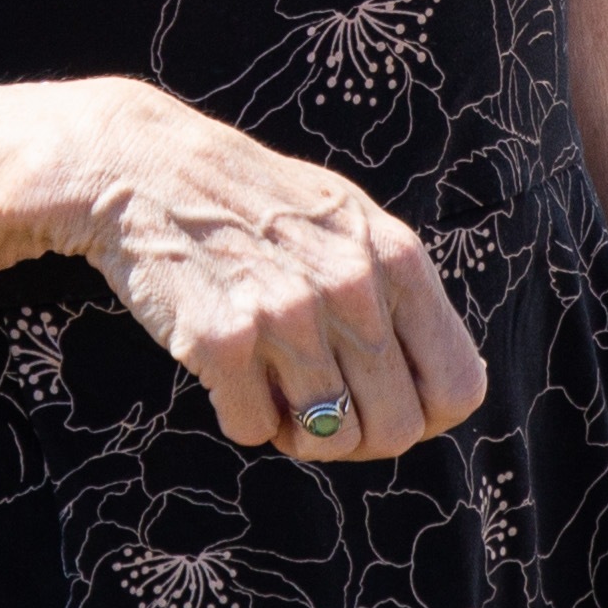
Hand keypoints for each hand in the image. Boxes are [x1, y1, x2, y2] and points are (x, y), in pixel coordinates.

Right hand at [49, 80, 485, 460]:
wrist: (148, 167)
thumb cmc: (260, 204)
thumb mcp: (352, 226)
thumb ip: (399, 295)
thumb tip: (447, 391)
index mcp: (397, 258)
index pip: (458, 387)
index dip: (427, 414)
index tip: (387, 403)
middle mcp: (352, 288)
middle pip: (397, 429)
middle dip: (361, 435)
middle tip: (322, 406)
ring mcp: (287, 316)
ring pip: (328, 439)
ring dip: (299, 430)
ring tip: (274, 383)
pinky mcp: (221, 341)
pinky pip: (253, 431)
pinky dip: (242, 415)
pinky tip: (229, 371)